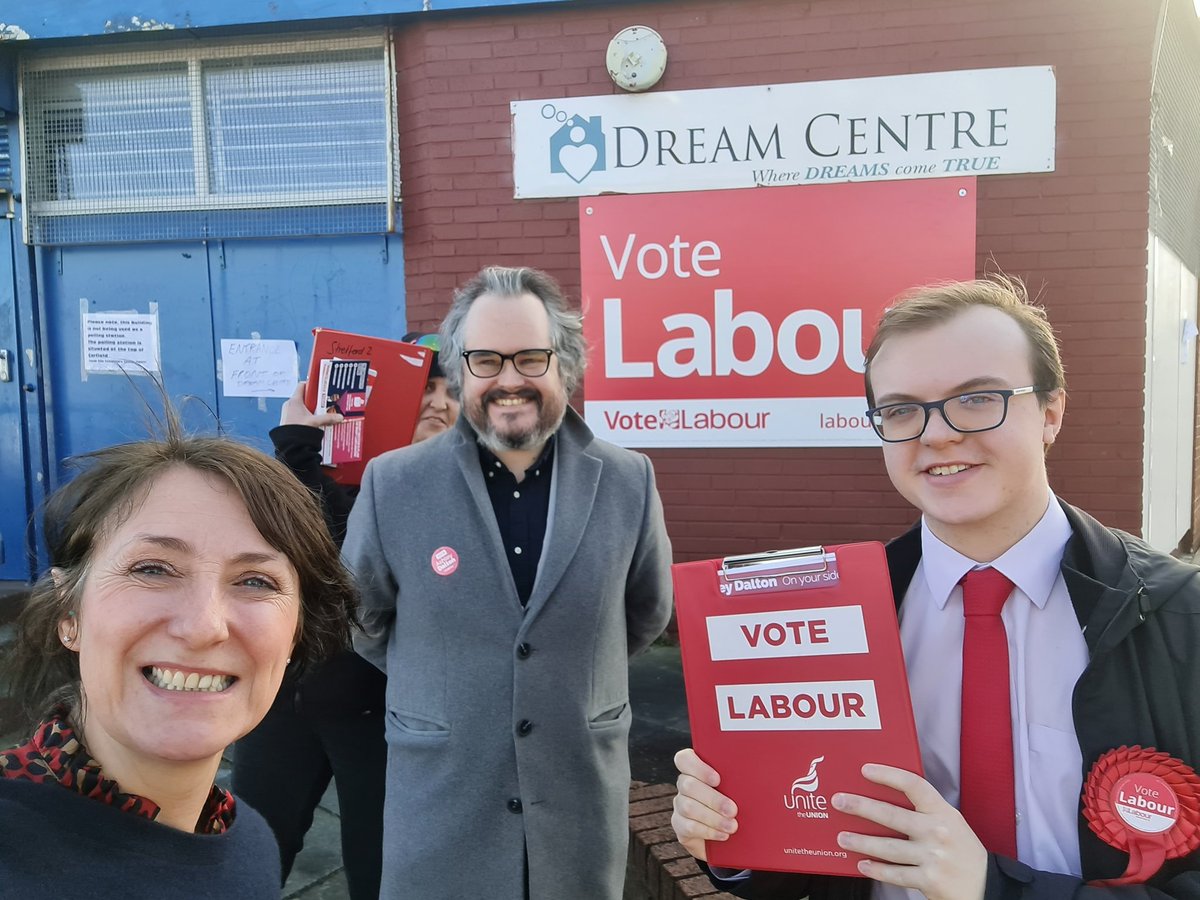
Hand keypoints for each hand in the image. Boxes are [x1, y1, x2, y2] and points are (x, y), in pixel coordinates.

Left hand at [280, 382, 342, 427]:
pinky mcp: (288, 421)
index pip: (302, 386)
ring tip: (320, 415)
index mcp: (294, 401)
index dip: (311, 385)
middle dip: (314, 400)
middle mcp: (289, 405)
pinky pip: (298, 415)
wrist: (288, 444)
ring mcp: (288, 413)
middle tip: (323, 403)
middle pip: (304, 397)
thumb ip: (328, 418)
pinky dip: (306, 417)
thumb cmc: (297, 430)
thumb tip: (339, 417)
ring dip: (311, 410)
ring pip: (301, 407)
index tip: (320, 388)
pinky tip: (313, 423)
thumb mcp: (315, 422)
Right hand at [671, 748, 738, 861]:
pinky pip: (689, 827)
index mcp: (696, 769)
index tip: (718, 779)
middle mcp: (684, 784)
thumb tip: (761, 769)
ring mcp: (680, 805)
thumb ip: (742, 777)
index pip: (684, 759)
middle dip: (713, 799)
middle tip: (733, 810)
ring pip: (688, 807)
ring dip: (712, 818)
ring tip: (732, 826)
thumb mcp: (742, 787)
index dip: (698, 768)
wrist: (736, 835)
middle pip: (688, 785)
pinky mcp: (680, 826)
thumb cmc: (742, 802)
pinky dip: (708, 831)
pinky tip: (723, 835)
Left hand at [833, 764, 986, 899]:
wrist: (986, 886)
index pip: (914, 785)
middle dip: (861, 807)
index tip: (865, 770)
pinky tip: (863, 864)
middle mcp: (937, 832)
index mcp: (943, 812)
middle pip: (891, 816)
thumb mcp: (951, 823)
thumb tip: (883, 800)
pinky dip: (877, 870)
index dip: (888, 775)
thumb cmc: (962, 850)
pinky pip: (895, 874)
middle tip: (839, 801)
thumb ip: (924, 812)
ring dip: (861, 842)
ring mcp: (933, 857)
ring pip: (888, 847)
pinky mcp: (929, 880)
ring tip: (843, 838)